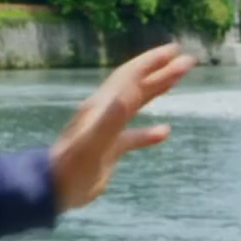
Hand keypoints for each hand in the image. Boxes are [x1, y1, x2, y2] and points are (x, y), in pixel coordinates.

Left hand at [49, 43, 195, 211]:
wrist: (53, 190)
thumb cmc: (71, 168)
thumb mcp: (92, 144)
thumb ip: (110, 120)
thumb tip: (127, 95)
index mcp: (102, 107)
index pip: (130, 78)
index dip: (152, 62)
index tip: (175, 50)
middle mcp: (104, 113)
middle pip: (136, 85)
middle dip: (161, 71)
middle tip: (188, 60)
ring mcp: (107, 131)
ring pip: (136, 104)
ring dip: (157, 90)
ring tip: (177, 80)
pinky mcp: (108, 150)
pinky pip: (132, 136)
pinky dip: (148, 132)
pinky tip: (164, 132)